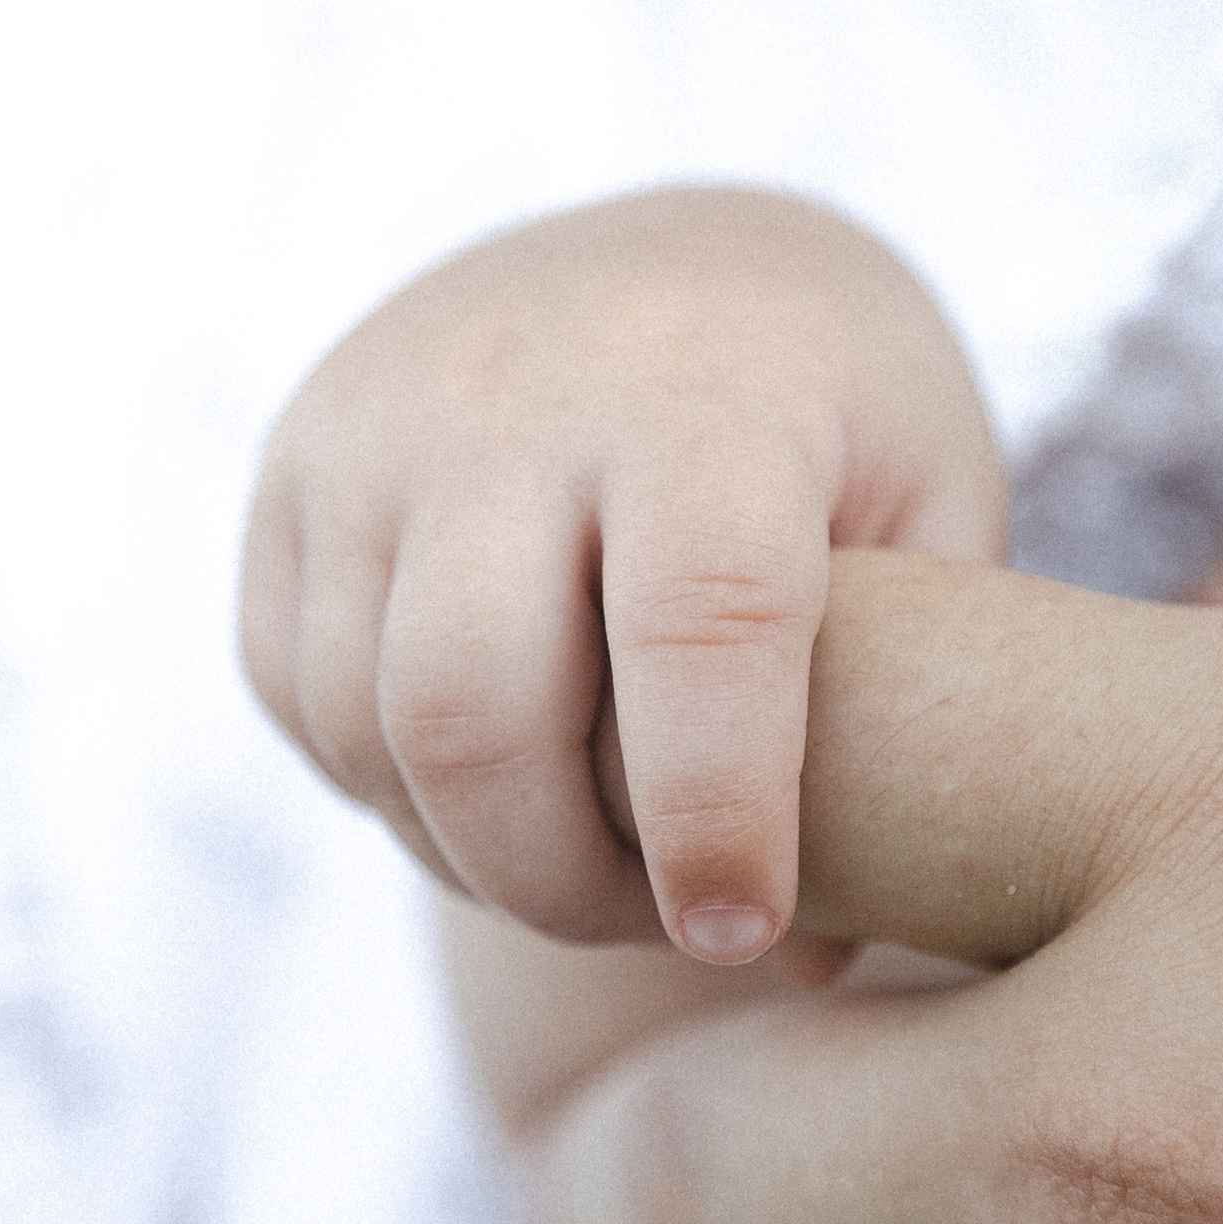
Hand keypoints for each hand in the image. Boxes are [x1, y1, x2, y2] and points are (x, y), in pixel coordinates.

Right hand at [239, 191, 1002, 956]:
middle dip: (558, 883)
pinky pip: (300, 696)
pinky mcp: (293, 471)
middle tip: (661, 928)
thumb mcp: (928, 517)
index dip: (711, 812)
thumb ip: (892, 725)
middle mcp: (513, 394)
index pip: (695, 624)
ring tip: (593, 868)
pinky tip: (501, 783)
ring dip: (471, 854)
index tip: (742, 934)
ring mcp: (374, 424)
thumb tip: (804, 967)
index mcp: (710, 391)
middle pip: (472, 710)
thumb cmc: (842, 421)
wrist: (681, 257)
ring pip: (368, 726)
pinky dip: (389, 787)